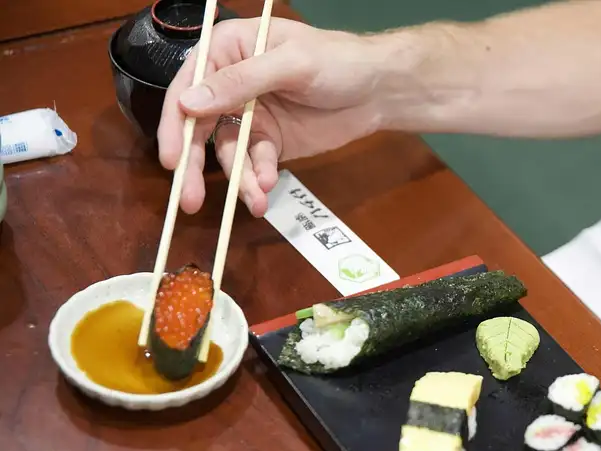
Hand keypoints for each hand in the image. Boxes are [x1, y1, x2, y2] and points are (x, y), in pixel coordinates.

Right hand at [157, 18, 388, 216]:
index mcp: (228, 50)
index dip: (176, 124)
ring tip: (255, 198)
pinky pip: (254, 164)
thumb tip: (189, 103)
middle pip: (199, 127)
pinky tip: (268, 185)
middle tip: (188, 199)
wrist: (379, 90)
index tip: (172, 159)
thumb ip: (242, 83)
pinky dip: (259, 177)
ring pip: (229, 153)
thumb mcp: (291, 64)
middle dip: (194, 165)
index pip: (187, 87)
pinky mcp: (270, 142)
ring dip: (238, 178)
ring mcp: (250, 116)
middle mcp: (230, 84)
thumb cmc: (338, 61)